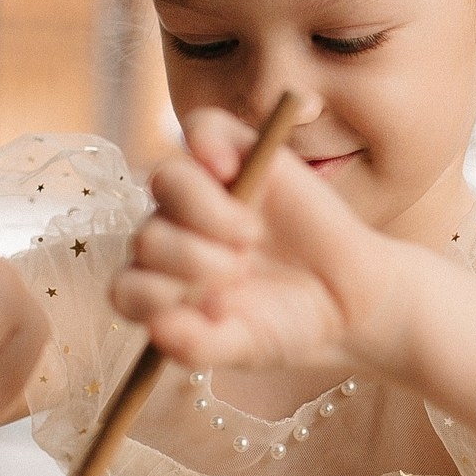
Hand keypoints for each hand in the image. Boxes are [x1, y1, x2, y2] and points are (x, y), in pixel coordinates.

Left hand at [110, 108, 398, 371]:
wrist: (347, 296)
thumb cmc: (289, 323)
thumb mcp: (246, 348)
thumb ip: (198, 346)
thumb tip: (158, 327)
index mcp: (163, 287)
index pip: (128, 289)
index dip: (164, 300)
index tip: (219, 310)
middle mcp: (173, 236)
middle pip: (147, 237)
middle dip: (193, 261)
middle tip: (241, 273)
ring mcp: (203, 192)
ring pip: (168, 182)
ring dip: (206, 212)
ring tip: (249, 235)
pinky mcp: (238, 154)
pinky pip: (202, 128)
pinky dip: (208, 143)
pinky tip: (229, 170)